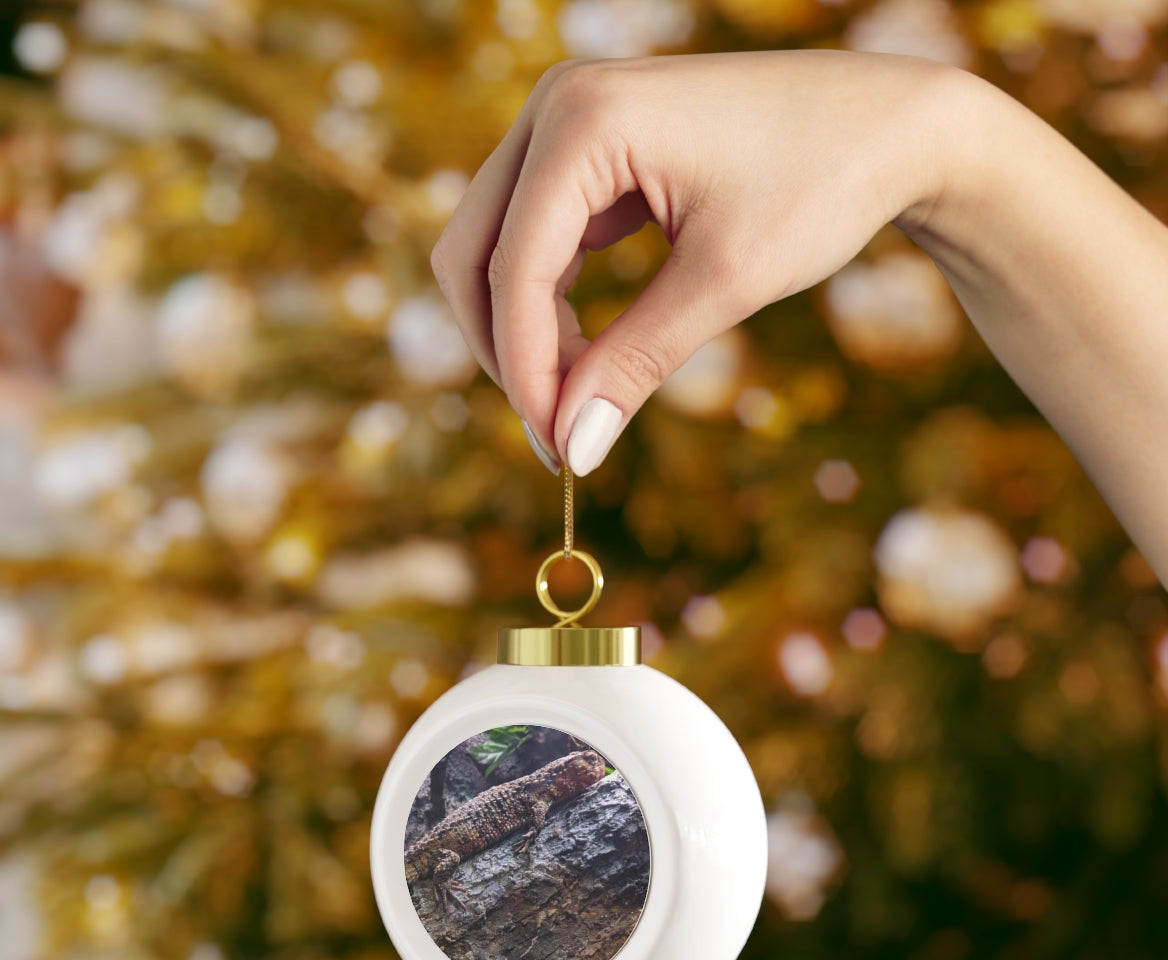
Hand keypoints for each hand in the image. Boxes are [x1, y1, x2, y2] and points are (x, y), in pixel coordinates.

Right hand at [430, 50, 956, 474]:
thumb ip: (635, 364)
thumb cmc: (822, 183)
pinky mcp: (589, 150)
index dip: (526, 371)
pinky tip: (590, 353)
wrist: (890, 126)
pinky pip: (535, 238)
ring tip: (580, 399)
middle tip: (557, 433)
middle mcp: (557, 106)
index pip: (513, 270)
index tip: (558, 449)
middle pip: (471, 254)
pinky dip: (550, 303)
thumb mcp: (724, 283)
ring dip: (523, 332)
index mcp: (584, 121)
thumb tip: (574, 448)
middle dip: (505, 351)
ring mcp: (568, 123)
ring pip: (495, 249)